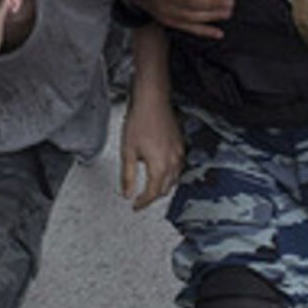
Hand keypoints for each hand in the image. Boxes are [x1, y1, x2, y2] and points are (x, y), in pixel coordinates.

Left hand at [120, 85, 182, 210]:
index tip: (136, 206)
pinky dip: (170, 174)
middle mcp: (173, 162)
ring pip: (174, 179)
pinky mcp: (181, 145)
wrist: (152, 101)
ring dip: (163, 186)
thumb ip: (127, 176)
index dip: (143, 203)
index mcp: (159, 166)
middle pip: (165, 189)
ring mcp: (179, 153)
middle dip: (153, 196)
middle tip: (141, 198)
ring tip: (151, 187)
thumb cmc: (140, 121)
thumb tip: (127, 193)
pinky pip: (178, 167)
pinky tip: (162, 170)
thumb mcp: (128, 151)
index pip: (152, 194)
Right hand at [123, 0, 232, 39]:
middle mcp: (163, 5)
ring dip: (211, 18)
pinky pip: (188, 28)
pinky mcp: (168, 22)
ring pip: (192, 19)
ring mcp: (165, 15)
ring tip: (227, 13)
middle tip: (230, 4)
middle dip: (213, 7)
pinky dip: (203, 31)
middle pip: (192, 8)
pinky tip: (217, 32)